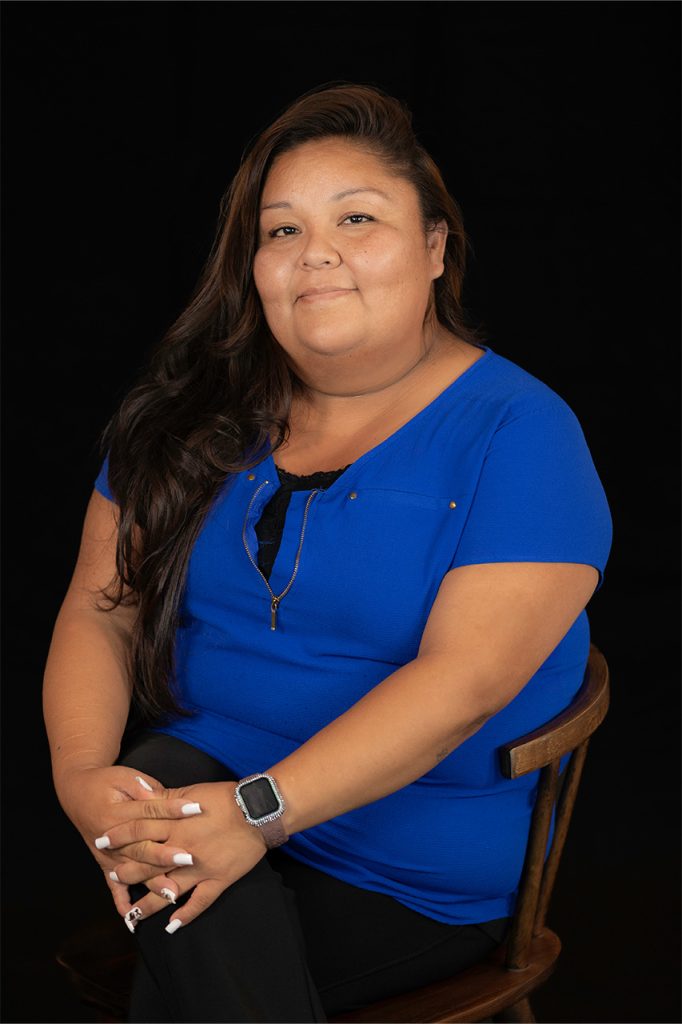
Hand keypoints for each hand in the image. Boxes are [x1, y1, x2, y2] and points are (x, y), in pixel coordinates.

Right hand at [56, 765, 201, 916]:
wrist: (77, 793)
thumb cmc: (106, 782)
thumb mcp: (124, 777)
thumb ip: (142, 788)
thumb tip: (159, 795)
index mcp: (116, 812)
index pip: (150, 811)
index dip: (173, 809)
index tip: (195, 809)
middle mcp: (110, 837)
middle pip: (142, 846)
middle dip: (166, 854)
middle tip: (189, 858)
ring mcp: (107, 853)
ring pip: (133, 870)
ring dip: (151, 881)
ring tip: (171, 892)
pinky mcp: (104, 863)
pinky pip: (112, 885)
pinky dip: (120, 900)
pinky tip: (130, 915)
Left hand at [100, 780, 267, 932]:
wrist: (257, 811)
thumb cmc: (225, 798)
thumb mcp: (191, 791)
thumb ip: (164, 798)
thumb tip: (140, 795)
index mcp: (174, 825)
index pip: (139, 832)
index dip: (118, 837)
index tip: (101, 842)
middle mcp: (182, 850)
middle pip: (148, 864)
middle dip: (128, 874)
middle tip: (112, 879)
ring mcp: (200, 869)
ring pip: (169, 889)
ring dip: (149, 903)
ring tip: (132, 915)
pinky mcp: (218, 879)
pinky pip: (200, 902)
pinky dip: (186, 914)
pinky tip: (173, 925)